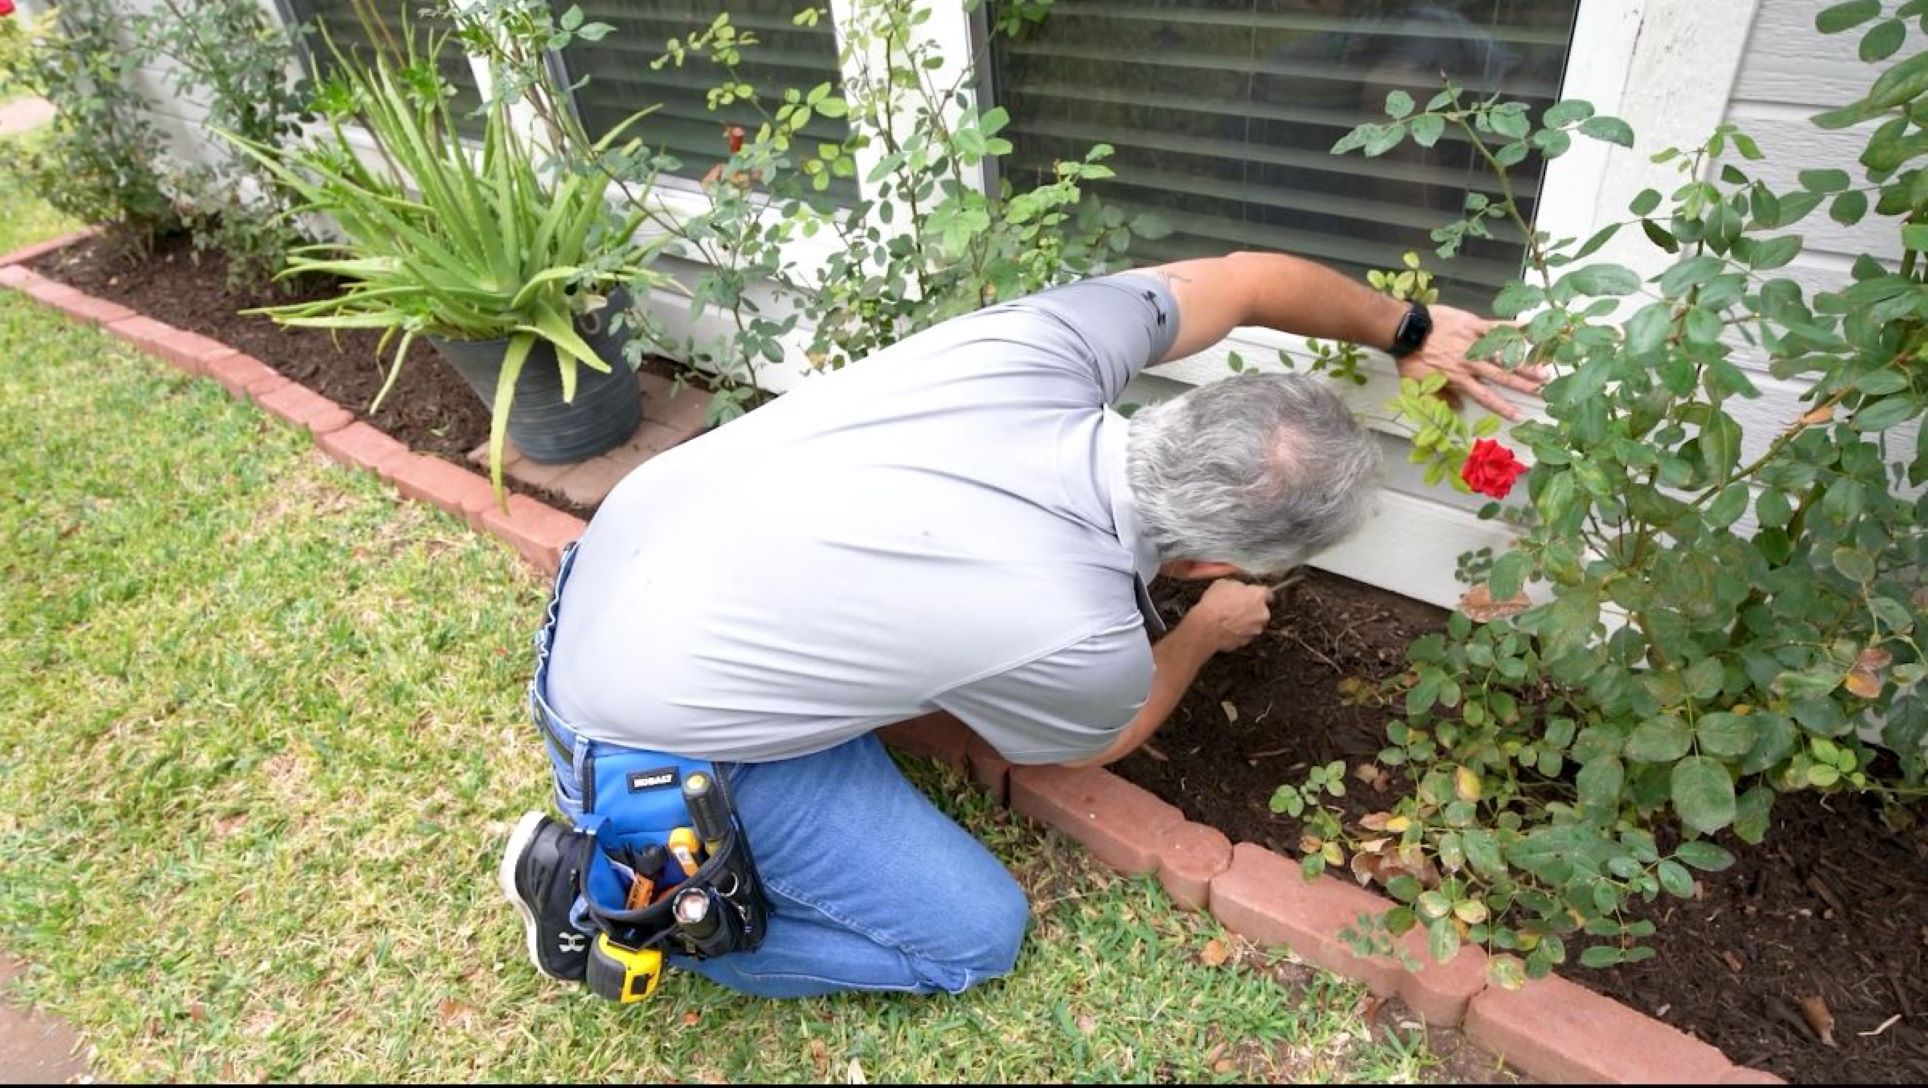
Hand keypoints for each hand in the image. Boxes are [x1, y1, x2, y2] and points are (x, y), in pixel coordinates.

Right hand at [1191, 579, 1272, 653]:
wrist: (1207, 626)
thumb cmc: (1214, 605)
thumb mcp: (1223, 584)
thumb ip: (1237, 586)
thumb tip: (1238, 588)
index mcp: (1258, 595)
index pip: (1267, 593)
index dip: (1258, 594)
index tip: (1254, 595)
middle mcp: (1262, 613)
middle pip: (1261, 610)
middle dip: (1252, 609)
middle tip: (1237, 607)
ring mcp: (1255, 629)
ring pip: (1254, 624)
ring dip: (1246, 622)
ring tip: (1230, 619)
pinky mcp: (1247, 641)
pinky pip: (1245, 635)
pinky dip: (1239, 632)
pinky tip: (1227, 628)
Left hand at [1396, 304, 1549, 421]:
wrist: (1406, 331)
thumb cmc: (1410, 358)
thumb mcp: (1419, 385)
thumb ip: (1441, 396)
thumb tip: (1458, 409)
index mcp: (1460, 379)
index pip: (1486, 397)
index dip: (1502, 407)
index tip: (1519, 415)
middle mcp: (1472, 364)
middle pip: (1502, 377)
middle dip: (1524, 385)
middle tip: (1543, 392)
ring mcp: (1474, 343)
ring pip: (1504, 356)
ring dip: (1524, 363)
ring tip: (1544, 370)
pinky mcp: (1473, 325)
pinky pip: (1496, 326)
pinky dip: (1514, 327)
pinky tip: (1531, 327)